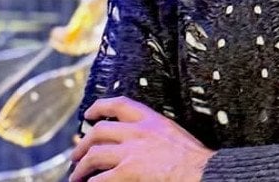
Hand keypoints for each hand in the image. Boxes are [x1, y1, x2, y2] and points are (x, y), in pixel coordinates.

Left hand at [69, 96, 214, 181]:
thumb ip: (156, 134)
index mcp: (152, 120)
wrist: (202, 172)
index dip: (100, 106)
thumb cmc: (196, 160)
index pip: (120, 104)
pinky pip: (100, 178)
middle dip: (83, 143)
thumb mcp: (175, 135)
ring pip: (94, 154)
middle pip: (99, 131)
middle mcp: (138, 132)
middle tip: (76, 154)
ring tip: (76, 176)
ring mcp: (131, 152)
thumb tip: (142, 143)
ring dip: (81, 167)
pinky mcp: (128, 171)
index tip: (89, 113)